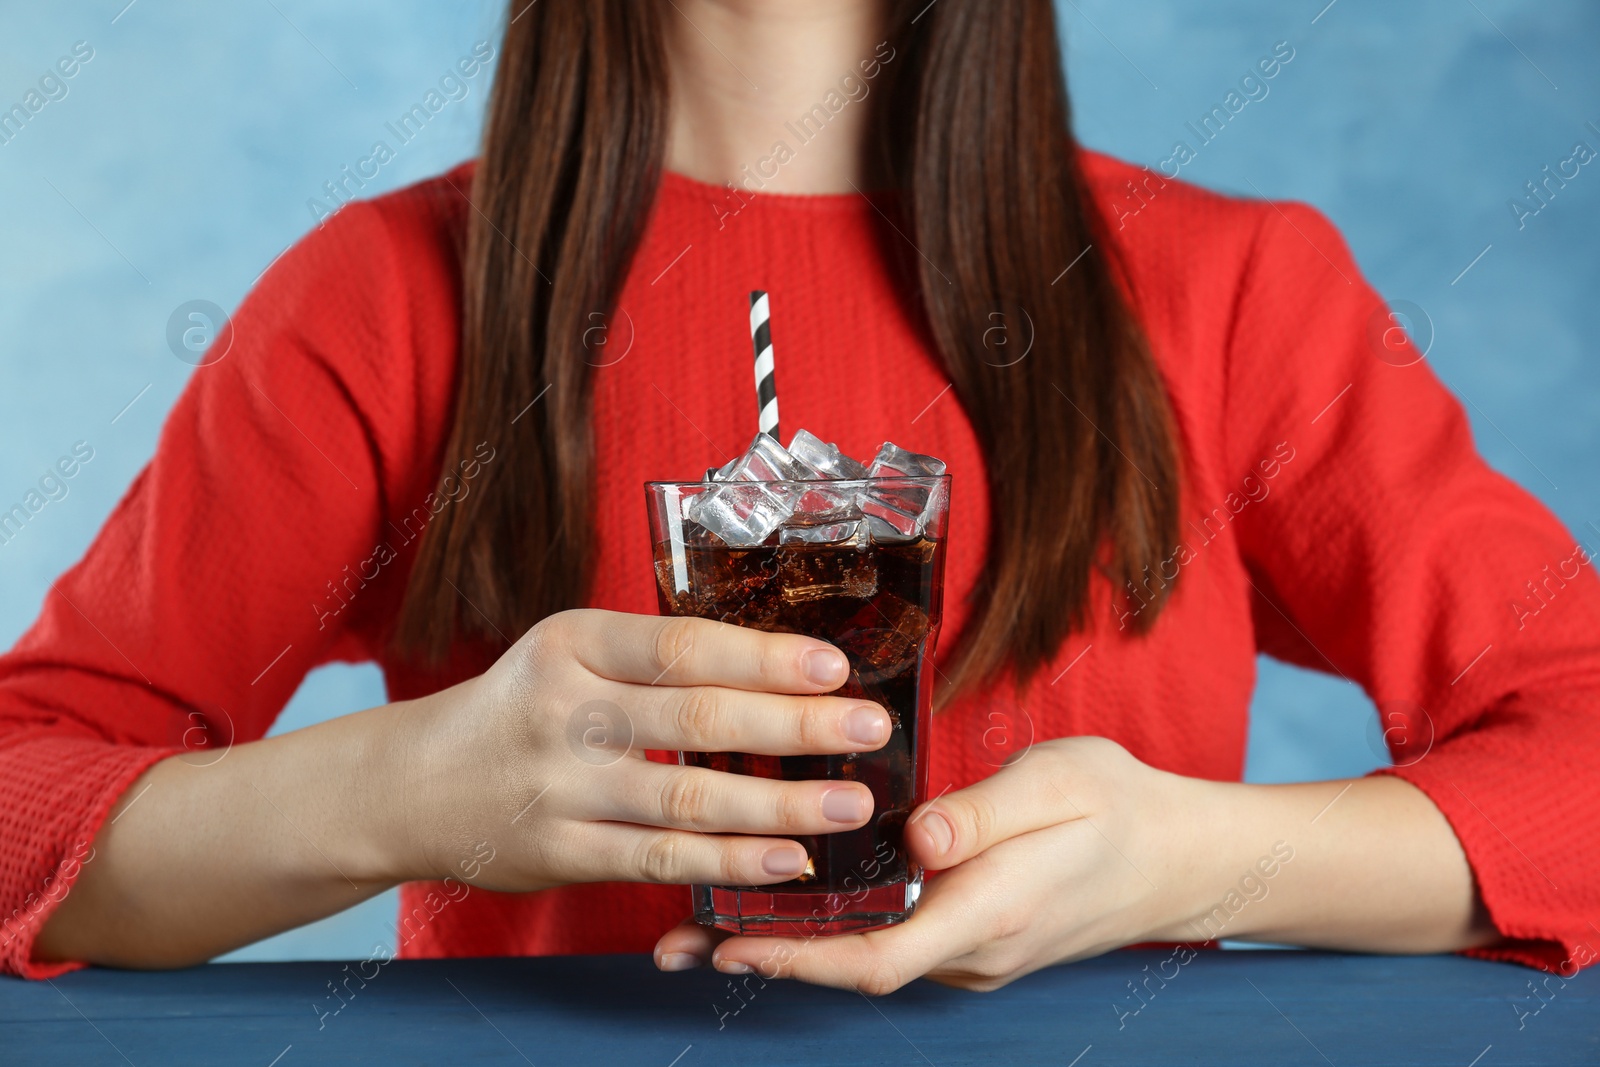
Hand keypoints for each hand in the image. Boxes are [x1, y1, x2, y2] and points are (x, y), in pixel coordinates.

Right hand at [383, 609, 893, 890]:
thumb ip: (651, 659)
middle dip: (796, 725)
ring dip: (781, 804)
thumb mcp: (568, 654)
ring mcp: (560, 787)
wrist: (412, 783)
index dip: (764, 655)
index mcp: (573, 643)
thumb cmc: (519, 707)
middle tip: (869, 727)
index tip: (834, 664)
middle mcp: (566, 711)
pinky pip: (660, 859)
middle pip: (698, 718)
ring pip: (688, 798)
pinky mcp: (560, 852)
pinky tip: (787, 860)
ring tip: (851, 803)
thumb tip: (777, 665)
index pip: (683, 645)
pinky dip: (729, 863)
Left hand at [653, 736, 1198, 990]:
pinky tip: (788, 903)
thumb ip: (983, 812)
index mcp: (991, 909)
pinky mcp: (971, 938)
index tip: (730, 944)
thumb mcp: (1059, 781)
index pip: (877, 957)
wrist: (1181, 858)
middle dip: (766, 955)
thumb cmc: (1119, 808)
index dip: (797, 957)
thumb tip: (918, 840)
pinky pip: (890, 944)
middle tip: (679, 941)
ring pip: (867, 958)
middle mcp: (973, 949)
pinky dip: (831, 931)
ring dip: (791, 943)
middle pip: (853, 966)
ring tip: (706, 926)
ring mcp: (972, 953)